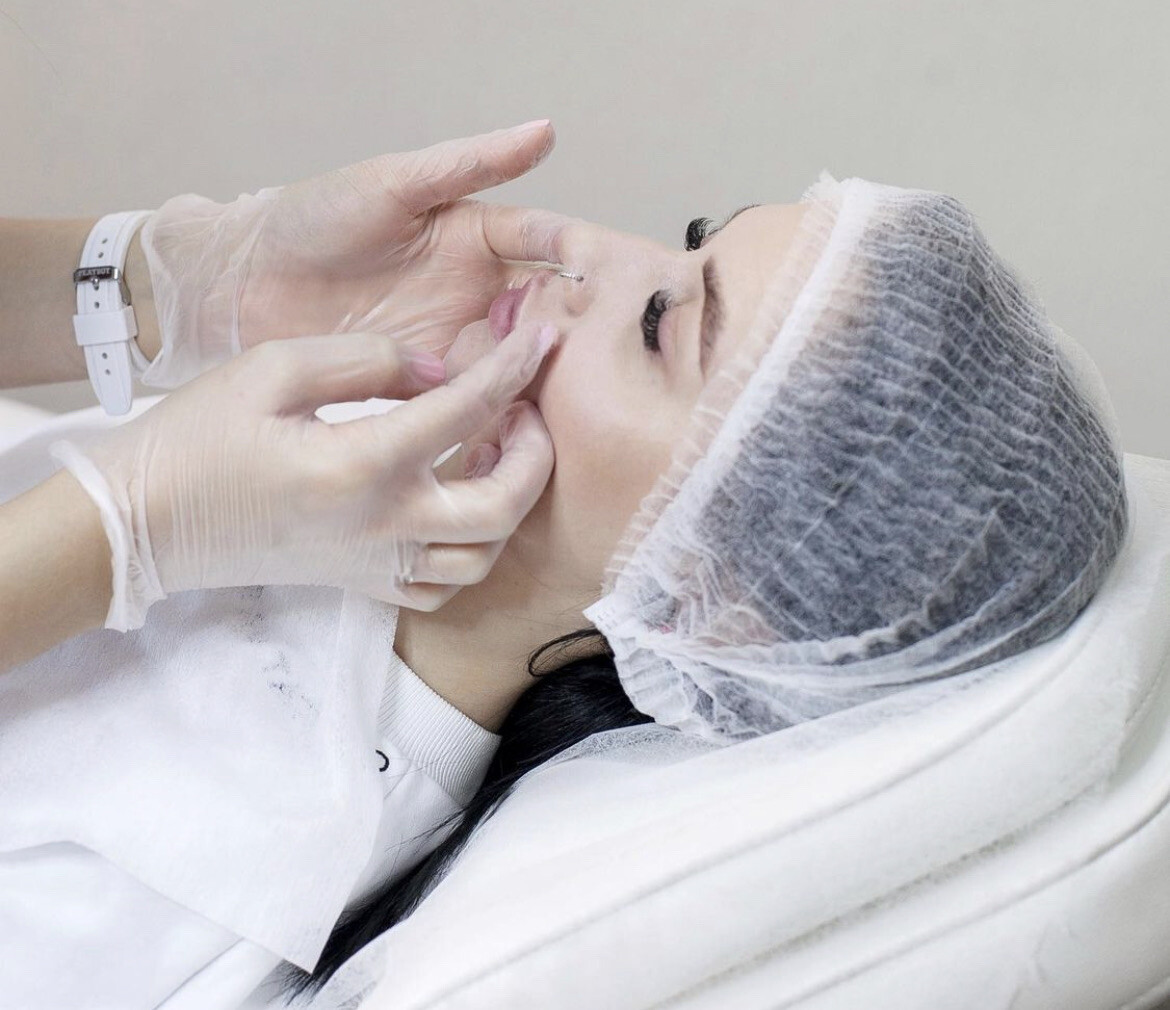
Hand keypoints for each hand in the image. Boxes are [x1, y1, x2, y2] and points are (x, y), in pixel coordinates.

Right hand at [49, 322, 558, 630]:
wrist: (145, 521)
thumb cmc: (197, 438)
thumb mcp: (273, 368)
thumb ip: (368, 359)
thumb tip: (441, 369)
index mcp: (361, 464)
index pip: (466, 410)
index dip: (513, 368)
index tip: (542, 338)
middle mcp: (382, 526)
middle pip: (502, 507)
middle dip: (534, 454)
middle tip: (526, 411)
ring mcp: (375, 564)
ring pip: (483, 558)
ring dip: (509, 505)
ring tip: (496, 455)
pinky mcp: (362, 583)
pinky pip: (443, 588)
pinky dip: (471, 553)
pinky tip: (459, 509)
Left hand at [137, 121, 570, 387]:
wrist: (248, 284)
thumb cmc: (313, 220)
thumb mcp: (394, 184)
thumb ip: (469, 164)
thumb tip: (543, 132)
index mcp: (477, 237)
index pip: (548, 246)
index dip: (580, 259)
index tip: (612, 275)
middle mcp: (477, 291)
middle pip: (544, 310)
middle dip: (573, 324)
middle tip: (602, 344)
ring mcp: (456, 339)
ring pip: (519, 357)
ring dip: (542, 370)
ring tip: (572, 386)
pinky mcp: (429, 383)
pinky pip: (476, 396)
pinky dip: (500, 404)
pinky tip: (521, 414)